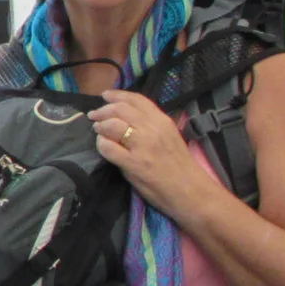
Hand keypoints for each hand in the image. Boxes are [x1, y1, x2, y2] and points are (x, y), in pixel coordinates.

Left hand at [89, 90, 203, 217]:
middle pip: (120, 109)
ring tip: (97, 130)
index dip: (117, 95)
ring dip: (100, 126)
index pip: (136, 100)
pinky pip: (108, 147)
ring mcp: (142, 146)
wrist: (190, 190)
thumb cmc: (179, 164)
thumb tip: (126, 117)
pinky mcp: (133, 163)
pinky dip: (101, 144)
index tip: (105, 95)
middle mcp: (152, 129)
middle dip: (103, 110)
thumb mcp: (169, 135)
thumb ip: (151, 124)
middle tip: (94, 115)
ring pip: (112, 125)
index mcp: (162, 120)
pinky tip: (103, 146)